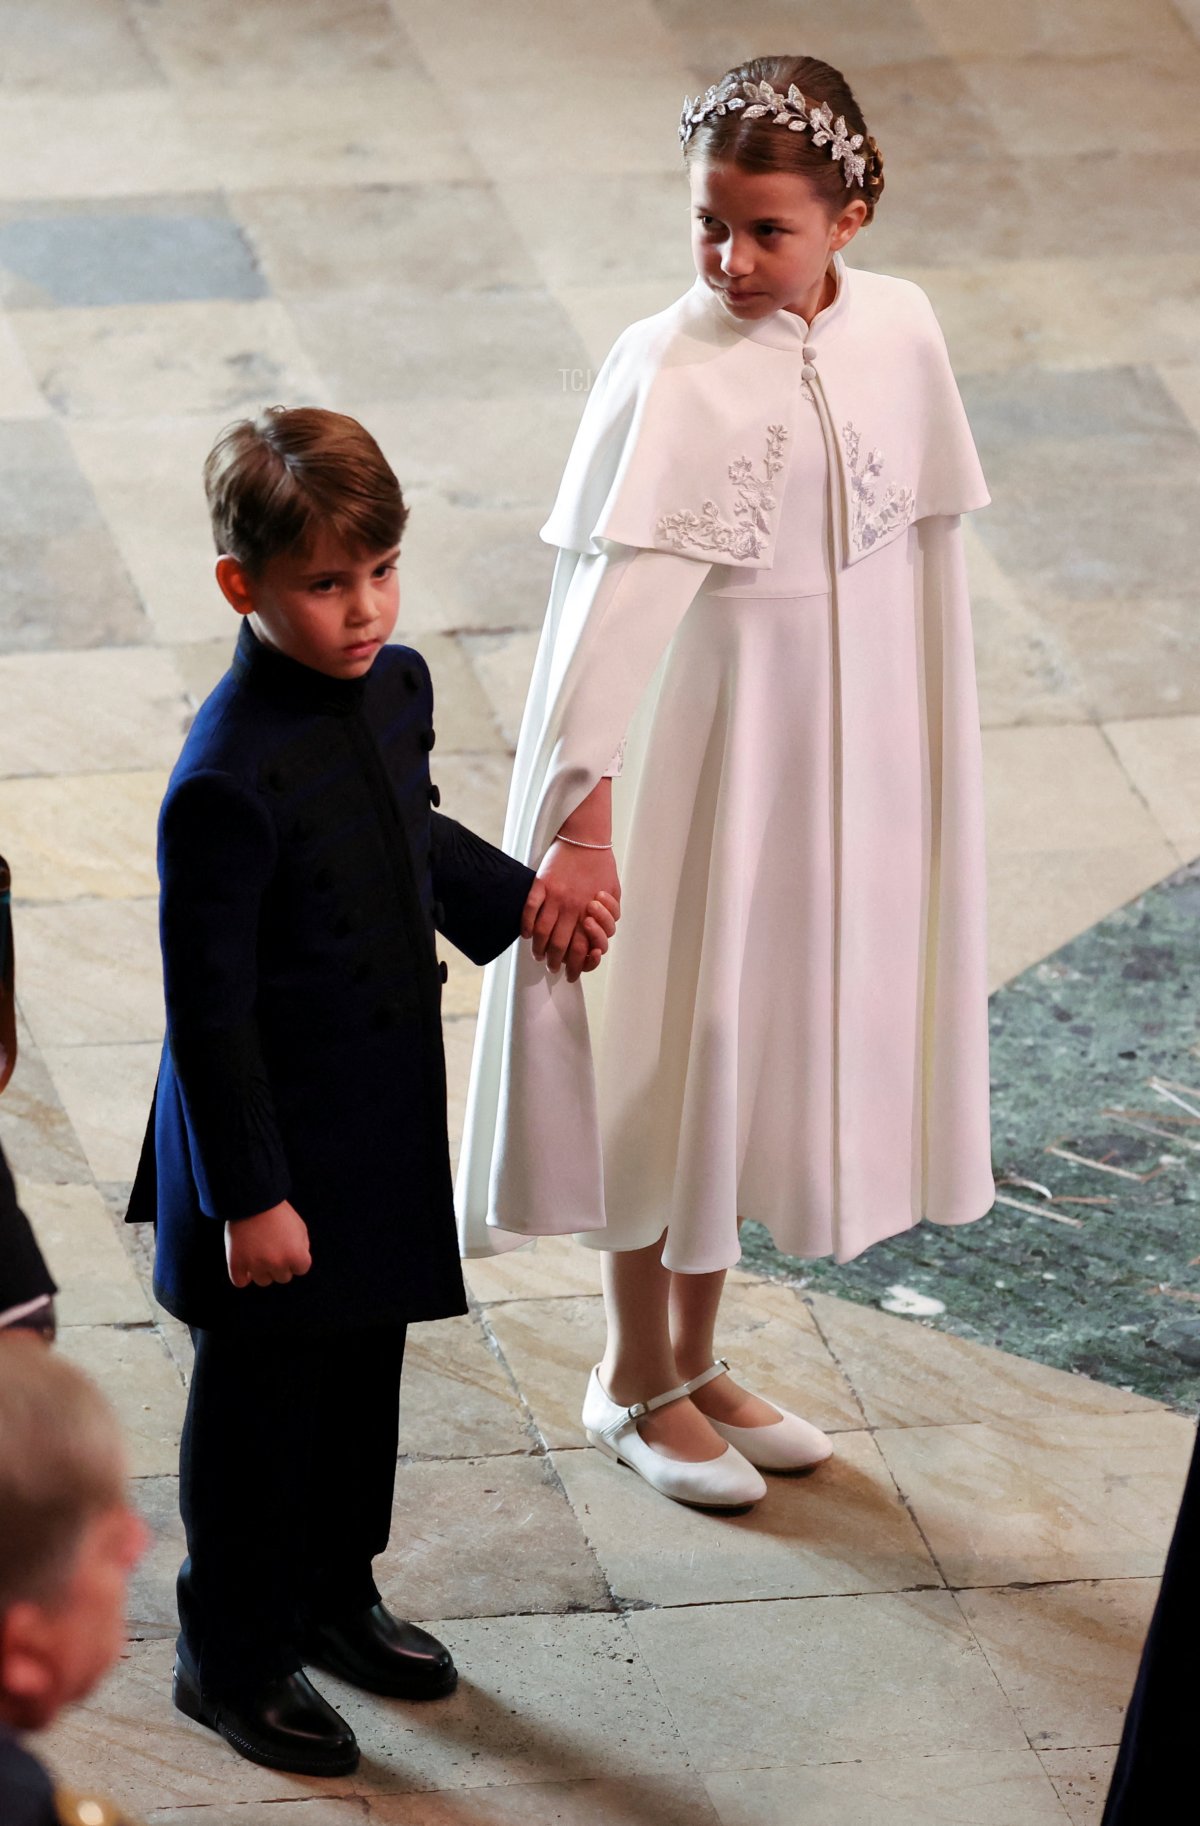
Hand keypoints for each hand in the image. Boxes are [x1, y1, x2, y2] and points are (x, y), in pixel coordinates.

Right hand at [225, 1200, 311, 1288]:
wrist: (253, 1198)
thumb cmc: (278, 1213)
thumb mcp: (300, 1228)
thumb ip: (302, 1249)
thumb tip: (296, 1266)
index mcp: (296, 1255)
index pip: (301, 1269)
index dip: (295, 1256)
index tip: (288, 1243)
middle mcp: (277, 1264)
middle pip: (282, 1277)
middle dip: (279, 1263)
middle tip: (272, 1245)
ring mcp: (255, 1265)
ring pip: (263, 1281)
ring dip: (262, 1269)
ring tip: (258, 1250)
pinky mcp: (236, 1263)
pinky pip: (240, 1282)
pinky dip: (242, 1275)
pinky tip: (245, 1262)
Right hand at [522, 841, 620, 974]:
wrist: (586, 838)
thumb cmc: (602, 868)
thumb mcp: (614, 894)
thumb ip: (609, 918)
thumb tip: (598, 938)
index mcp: (592, 913)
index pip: (582, 949)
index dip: (576, 967)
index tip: (571, 974)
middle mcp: (573, 908)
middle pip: (561, 946)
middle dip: (557, 963)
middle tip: (553, 968)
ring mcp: (555, 896)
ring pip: (542, 932)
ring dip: (539, 949)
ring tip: (538, 956)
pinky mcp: (541, 884)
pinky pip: (529, 909)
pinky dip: (525, 925)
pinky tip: (526, 935)